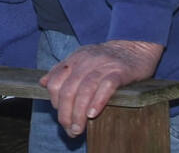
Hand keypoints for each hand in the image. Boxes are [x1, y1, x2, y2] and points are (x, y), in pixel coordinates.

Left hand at [39, 39, 163, 137]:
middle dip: (66, 113)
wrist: (135, 47)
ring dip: (79, 113)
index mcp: (74, 59)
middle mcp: (86, 61)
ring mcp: (103, 65)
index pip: (55, 82)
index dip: (55, 102)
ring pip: (85, 90)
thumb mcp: (81, 59)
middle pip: (69, 89)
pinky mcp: (120, 71)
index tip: (61, 116)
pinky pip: (106, 86)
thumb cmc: (106, 58)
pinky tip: (93, 114)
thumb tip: (43, 83)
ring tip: (78, 128)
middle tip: (70, 130)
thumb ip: (61, 70)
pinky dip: (98, 101)